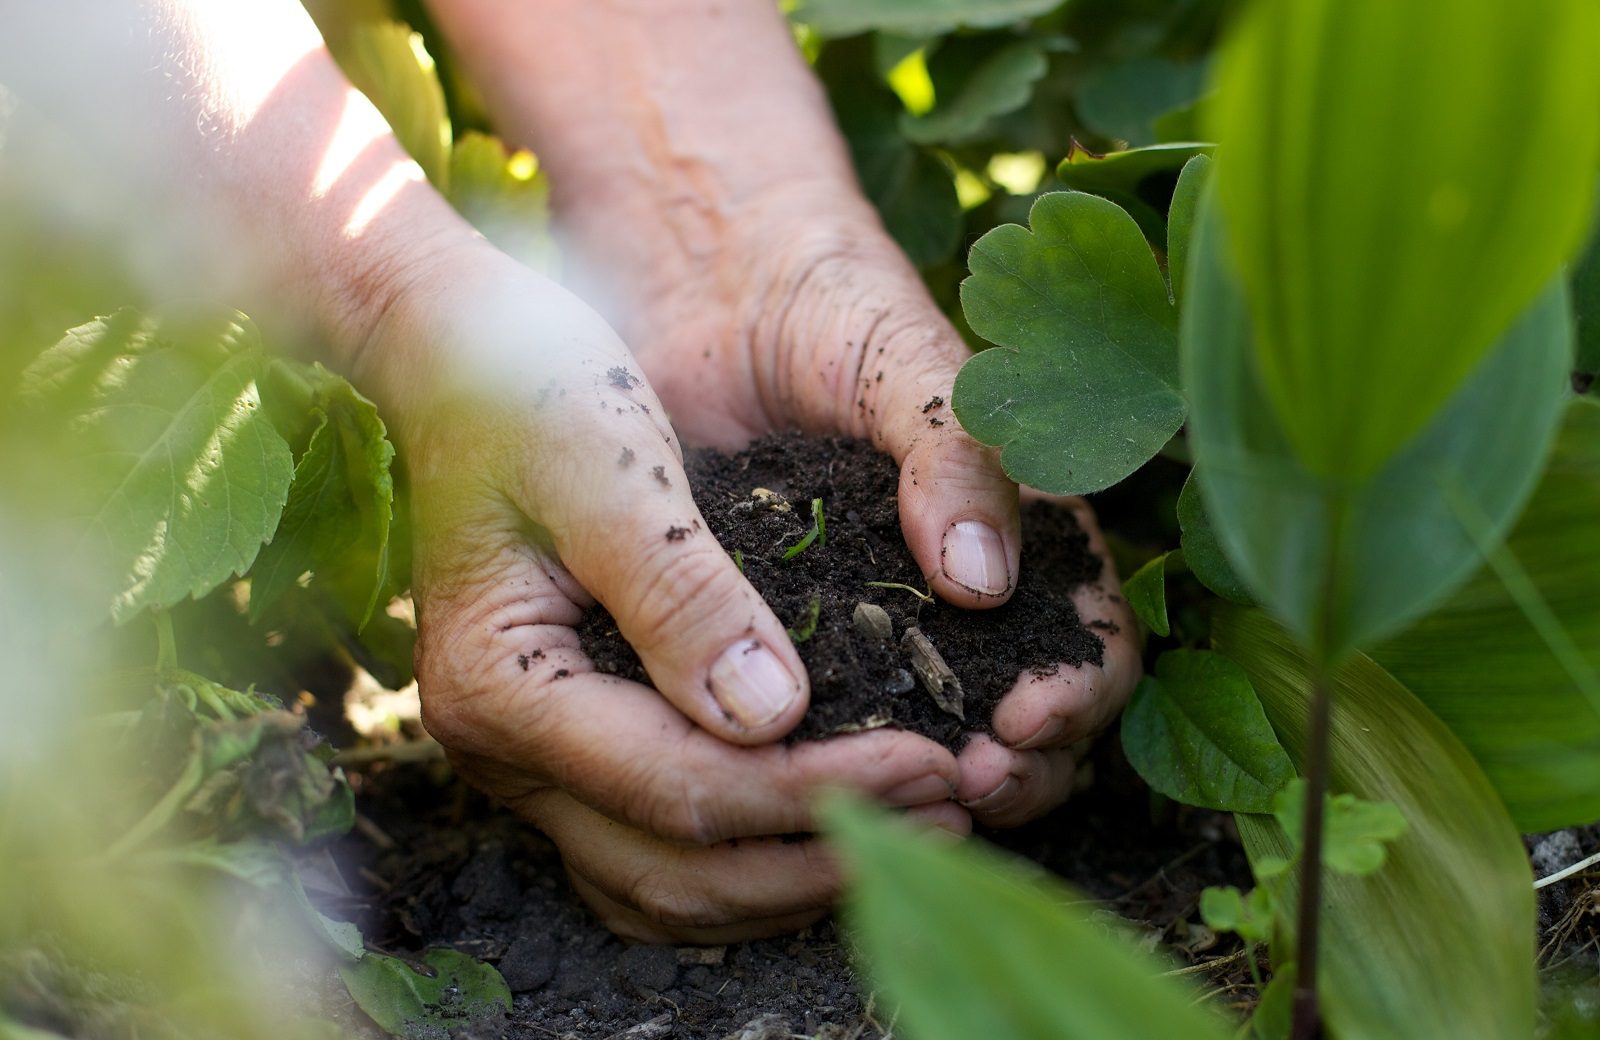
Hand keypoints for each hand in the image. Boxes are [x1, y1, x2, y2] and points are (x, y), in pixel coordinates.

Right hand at [366, 242, 967, 941]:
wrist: (461, 356)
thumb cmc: (531, 388)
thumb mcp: (609, 466)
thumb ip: (681, 591)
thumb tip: (771, 717)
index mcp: (500, 684)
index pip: (678, 787)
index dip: (817, 792)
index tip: (935, 764)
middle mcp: (500, 748)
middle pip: (672, 868)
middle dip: (818, 855)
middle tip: (949, 813)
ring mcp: (527, 757)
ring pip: (662, 885)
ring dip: (787, 877)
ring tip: (912, 827)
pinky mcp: (563, 744)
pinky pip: (651, 850)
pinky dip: (742, 860)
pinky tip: (826, 824)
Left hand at [570, 185, 1141, 828]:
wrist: (706, 287)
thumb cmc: (828, 304)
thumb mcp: (908, 360)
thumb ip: (958, 454)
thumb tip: (985, 583)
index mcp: (1018, 533)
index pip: (1091, 639)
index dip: (1081, 691)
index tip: (1027, 717)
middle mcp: (958, 597)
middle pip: (1033, 721)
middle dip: (1021, 767)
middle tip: (968, 781)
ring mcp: (878, 625)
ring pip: (935, 740)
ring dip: (938, 785)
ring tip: (906, 797)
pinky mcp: (790, 637)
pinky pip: (830, 718)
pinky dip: (840, 761)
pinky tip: (812, 779)